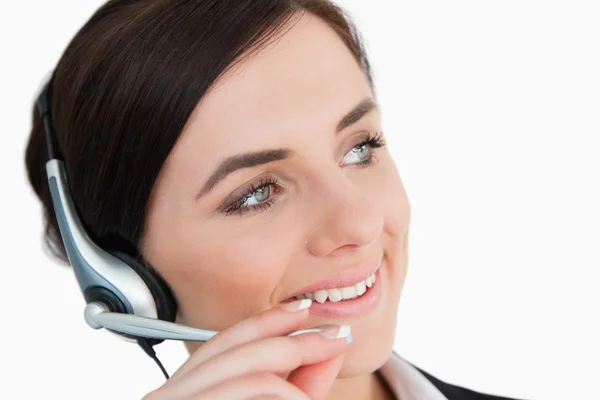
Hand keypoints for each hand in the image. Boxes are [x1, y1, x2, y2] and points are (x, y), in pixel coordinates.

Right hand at [142, 299, 350, 399]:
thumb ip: (299, 389)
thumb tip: (330, 350)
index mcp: (185, 391)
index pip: (223, 342)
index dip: (266, 320)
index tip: (302, 308)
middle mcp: (168, 395)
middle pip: (232, 346)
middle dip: (290, 335)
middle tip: (334, 334)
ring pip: (244, 366)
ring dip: (293, 357)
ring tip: (330, 351)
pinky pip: (251, 388)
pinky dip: (284, 391)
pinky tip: (301, 397)